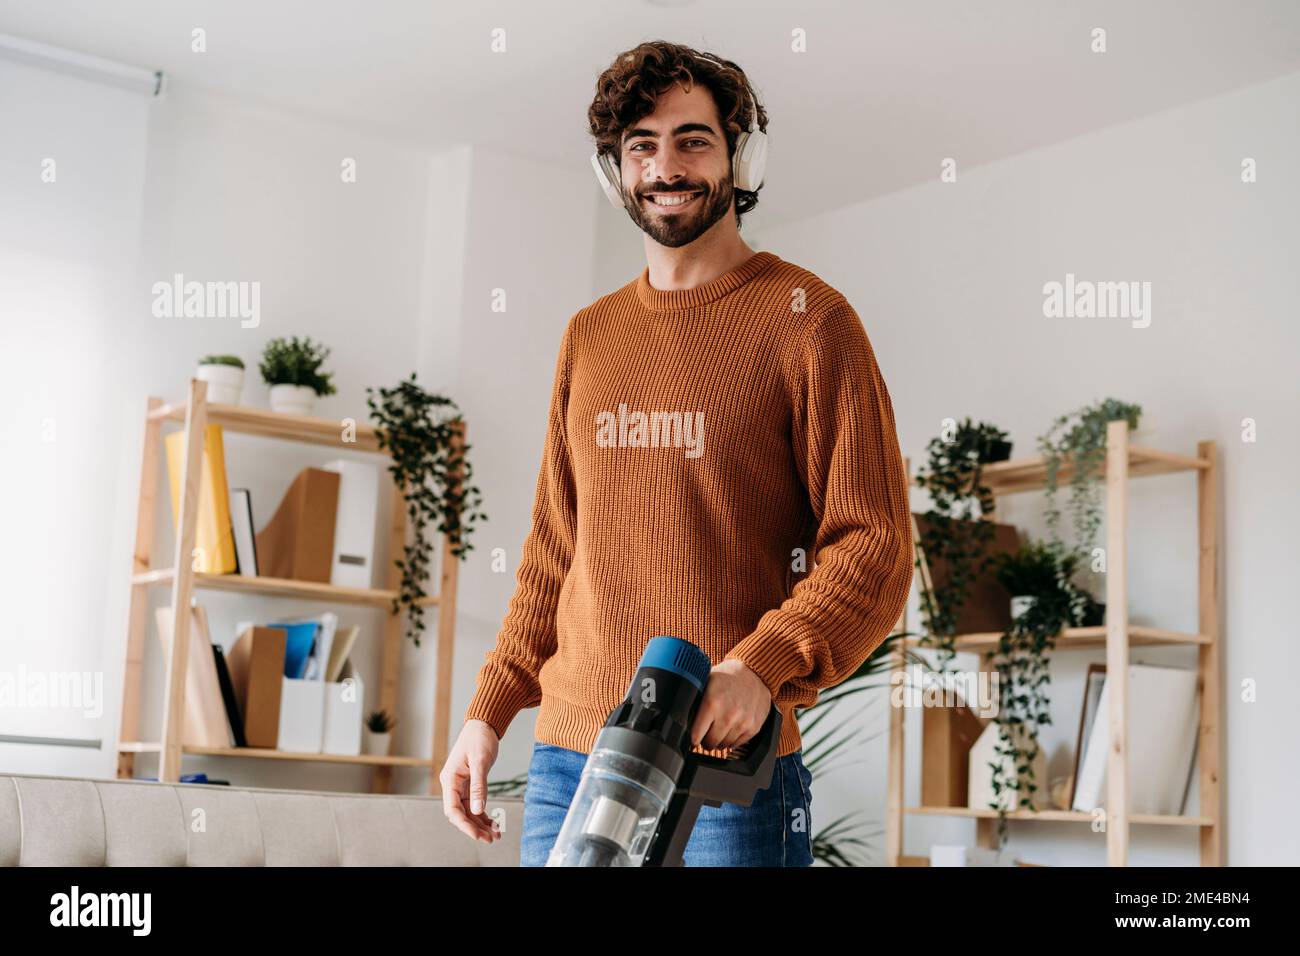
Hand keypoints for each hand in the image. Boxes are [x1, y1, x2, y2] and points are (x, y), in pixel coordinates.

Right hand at [440, 719, 501, 843]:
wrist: (483, 724)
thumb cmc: (479, 738)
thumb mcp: (480, 761)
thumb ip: (479, 786)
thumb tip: (478, 810)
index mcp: (450, 780)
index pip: (453, 810)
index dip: (465, 825)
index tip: (479, 835)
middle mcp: (452, 785)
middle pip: (461, 814)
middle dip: (475, 828)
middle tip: (491, 838)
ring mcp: (460, 786)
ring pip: (469, 811)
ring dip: (480, 823)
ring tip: (496, 834)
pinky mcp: (469, 784)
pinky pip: (475, 804)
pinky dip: (483, 814)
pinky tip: (494, 823)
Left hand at [690, 659, 771, 751]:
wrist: (754, 673)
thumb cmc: (728, 677)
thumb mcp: (706, 682)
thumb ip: (695, 700)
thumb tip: (680, 714)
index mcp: (712, 703)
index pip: (696, 735)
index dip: (692, 737)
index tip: (693, 737)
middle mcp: (728, 715)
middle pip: (709, 743)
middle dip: (705, 740)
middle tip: (706, 733)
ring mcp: (742, 723)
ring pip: (723, 746)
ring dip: (719, 740)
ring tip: (719, 728)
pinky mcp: (753, 728)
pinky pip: (737, 745)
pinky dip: (731, 740)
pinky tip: (730, 728)